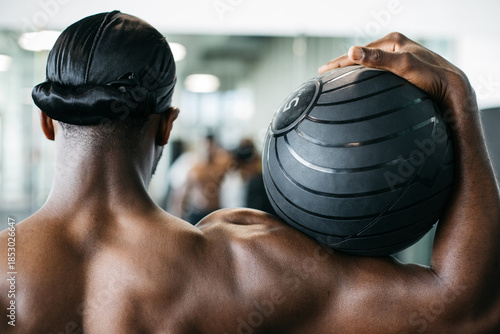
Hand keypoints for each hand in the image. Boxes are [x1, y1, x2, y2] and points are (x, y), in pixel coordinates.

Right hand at [318, 32, 475, 114]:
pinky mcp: (404, 72)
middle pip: (362, 57)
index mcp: (394, 41)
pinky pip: (378, 74)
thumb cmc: (431, 77)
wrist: (453, 90)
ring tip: (339, 81)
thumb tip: (352, 51)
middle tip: (325, 76)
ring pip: (370, 66)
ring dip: (354, 73)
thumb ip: (378, 59)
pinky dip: (366, 79)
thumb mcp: (403, 65)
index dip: (338, 62)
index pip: (358, 52)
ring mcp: (400, 59)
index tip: (321, 71)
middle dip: (343, 66)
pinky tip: (362, 87)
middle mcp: (396, 47)